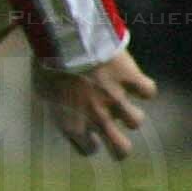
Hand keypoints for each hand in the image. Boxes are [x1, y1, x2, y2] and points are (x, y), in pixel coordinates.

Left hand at [34, 50, 155, 159]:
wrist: (64, 40)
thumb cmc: (48, 65)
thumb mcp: (43, 92)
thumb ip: (58, 109)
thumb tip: (67, 118)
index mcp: (73, 123)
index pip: (88, 150)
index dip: (90, 144)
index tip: (91, 138)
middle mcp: (97, 117)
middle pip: (122, 150)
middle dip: (121, 147)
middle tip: (118, 139)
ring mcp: (116, 99)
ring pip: (136, 121)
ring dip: (130, 112)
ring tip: (120, 100)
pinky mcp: (131, 79)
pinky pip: (148, 91)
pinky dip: (143, 87)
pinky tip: (135, 81)